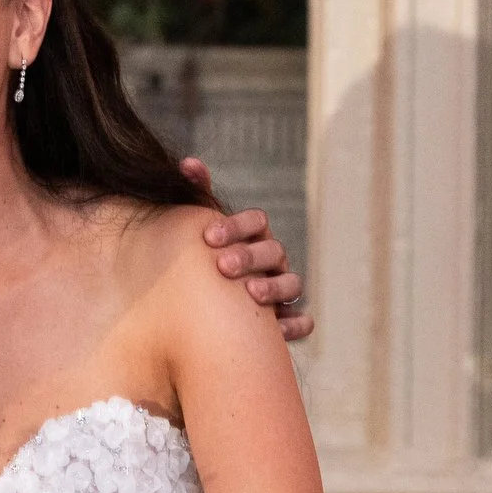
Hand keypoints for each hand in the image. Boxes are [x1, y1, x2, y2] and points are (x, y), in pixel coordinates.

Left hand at [181, 157, 311, 341]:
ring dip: (274, 286)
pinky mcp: (287, 320)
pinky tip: (278, 329)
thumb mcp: (201, 231)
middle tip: (223, 266)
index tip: (209, 237)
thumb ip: (197, 197)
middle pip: (273, 251)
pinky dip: (295, 324)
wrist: (208, 308)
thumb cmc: (206, 260)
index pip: (256, 221)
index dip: (236, 226)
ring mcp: (283, 289)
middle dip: (250, 256)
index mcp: (252, 236)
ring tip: (251, 292)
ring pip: (293, 283)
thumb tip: (188, 163)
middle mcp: (272, 260)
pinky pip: (303, 322)